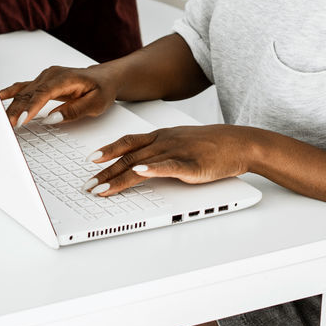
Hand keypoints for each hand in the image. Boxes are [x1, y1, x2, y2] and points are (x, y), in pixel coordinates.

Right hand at [0, 64, 119, 127]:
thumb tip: (52, 119)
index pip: (43, 93)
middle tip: (7, 127)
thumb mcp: (96, 103)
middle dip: (16, 110)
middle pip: (29, 94)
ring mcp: (45, 77)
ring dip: (11, 106)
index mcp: (64, 78)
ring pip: (24, 92)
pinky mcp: (42, 82)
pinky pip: (23, 88)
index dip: (31, 107)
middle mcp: (51, 75)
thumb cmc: (101, 89)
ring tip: (1, 121)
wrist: (104, 78)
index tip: (22, 120)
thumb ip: (74, 110)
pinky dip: (9, 93)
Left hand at [82, 125, 250, 197]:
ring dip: (118, 177)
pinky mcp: (191, 164)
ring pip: (141, 163)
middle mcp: (164, 142)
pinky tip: (139, 173)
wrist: (237, 143)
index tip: (91, 161)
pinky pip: (168, 166)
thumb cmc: (210, 146)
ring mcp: (176, 152)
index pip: (127, 143)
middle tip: (88, 185)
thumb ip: (161, 154)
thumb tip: (142, 167)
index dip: (107, 151)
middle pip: (128, 156)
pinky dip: (152, 169)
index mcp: (160, 137)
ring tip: (101, 188)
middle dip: (105, 172)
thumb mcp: (180, 144)